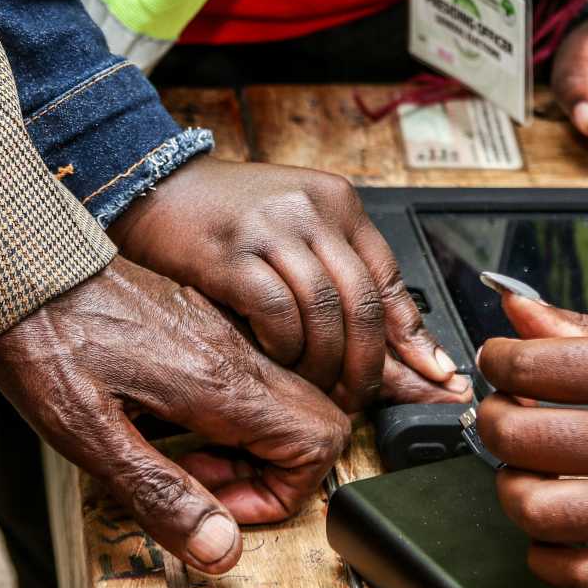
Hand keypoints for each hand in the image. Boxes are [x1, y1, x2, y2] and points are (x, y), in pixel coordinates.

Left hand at [0, 258, 351, 574]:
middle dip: (273, 473)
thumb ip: (163, 496)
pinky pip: (250, 378)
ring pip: (285, 400)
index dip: (280, 494)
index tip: (218, 506)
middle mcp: (235, 353)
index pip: (318, 445)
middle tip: (203, 482)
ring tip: (183, 454)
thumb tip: (223, 551)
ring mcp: (221, 334)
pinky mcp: (201, 324)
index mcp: (220, 385)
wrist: (18, 269)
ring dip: (249, 445)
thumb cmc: (46, 345)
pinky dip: (228, 416)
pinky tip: (168, 418)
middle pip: (316, 422)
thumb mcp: (90, 437)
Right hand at [110, 157, 470, 410]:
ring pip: (326, 314)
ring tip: (314, 390)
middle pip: (363, 305)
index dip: (413, 340)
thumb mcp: (295, 238)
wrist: (152, 187)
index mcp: (337, 204)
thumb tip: (408, 357)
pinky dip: (285, 348)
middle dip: (366, 366)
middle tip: (355, 400)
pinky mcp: (232, 253)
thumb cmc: (224, 221)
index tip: (435, 379)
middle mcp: (311, 212)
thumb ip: (342, 286)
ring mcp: (272, 229)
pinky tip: (277, 360)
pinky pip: (279, 314)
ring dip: (324, 365)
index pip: (390, 281)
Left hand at [475, 291, 587, 587]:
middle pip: (520, 439)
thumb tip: (516, 311)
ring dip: (512, 489)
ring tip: (528, 473)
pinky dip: (545, 555)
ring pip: (535, 511)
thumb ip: (586, 330)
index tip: (500, 363)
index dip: (497, 361)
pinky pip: (576, 572)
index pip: (531, 367)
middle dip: (494, 422)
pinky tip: (554, 528)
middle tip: (505, 416)